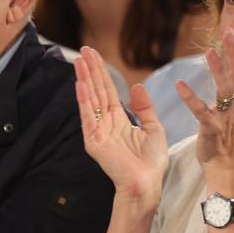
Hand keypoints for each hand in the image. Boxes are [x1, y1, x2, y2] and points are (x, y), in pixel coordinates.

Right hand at [75, 46, 167, 204]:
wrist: (147, 182)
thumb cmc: (151, 161)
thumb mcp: (153, 128)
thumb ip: (144, 108)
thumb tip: (137, 86)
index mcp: (119, 119)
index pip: (108, 91)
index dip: (102, 73)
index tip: (95, 55)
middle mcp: (105, 122)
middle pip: (97, 91)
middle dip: (91, 70)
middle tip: (84, 49)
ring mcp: (97, 131)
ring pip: (90, 99)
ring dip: (84, 79)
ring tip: (79, 61)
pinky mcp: (93, 140)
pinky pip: (88, 116)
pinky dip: (84, 100)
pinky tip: (80, 84)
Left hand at [176, 30, 233, 193]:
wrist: (228, 169)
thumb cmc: (226, 139)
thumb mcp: (230, 111)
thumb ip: (229, 91)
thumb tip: (226, 71)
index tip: (233, 31)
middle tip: (230, 32)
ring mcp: (226, 118)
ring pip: (225, 90)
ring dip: (218, 70)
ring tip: (208, 52)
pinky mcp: (213, 131)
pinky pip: (202, 113)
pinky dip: (192, 99)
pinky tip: (180, 86)